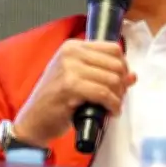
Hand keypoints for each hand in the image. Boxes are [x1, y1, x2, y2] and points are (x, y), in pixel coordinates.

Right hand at [12, 39, 136, 146]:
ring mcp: (69, 68)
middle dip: (122, 84)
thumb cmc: (55, 100)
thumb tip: (132, 76)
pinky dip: (112, 105)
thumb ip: (104, 74)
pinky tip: (110, 112)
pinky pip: (104, 93)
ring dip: (118, 97)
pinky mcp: (70, 86)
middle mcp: (72, 53)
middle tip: (118, 98)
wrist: (33, 120)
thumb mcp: (79, 80)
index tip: (121, 82)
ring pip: (112, 79)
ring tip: (113, 106)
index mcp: (73, 46)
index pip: (113, 48)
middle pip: (116, 64)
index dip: (123, 67)